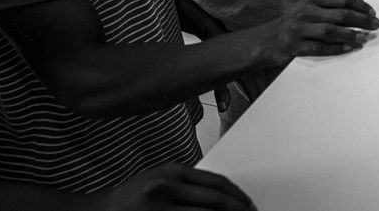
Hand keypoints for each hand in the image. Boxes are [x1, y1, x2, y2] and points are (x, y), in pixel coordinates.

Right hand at [95, 163, 254, 209]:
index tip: (248, 203)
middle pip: (215, 200)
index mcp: (171, 172)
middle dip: (238, 209)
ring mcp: (160, 209)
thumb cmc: (131, 197)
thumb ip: (188, 184)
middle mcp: (167, 188)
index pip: (216, 182)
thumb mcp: (160, 179)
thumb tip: (222, 195)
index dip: (237, 195)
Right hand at [259, 0, 378, 66]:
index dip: (360, 6)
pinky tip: (348, 48)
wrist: (265, 40)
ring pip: (331, 31)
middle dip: (361, 20)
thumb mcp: (310, 8)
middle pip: (340, 14)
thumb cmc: (293, 23)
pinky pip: (319, 48)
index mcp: (312, 0)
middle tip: (375, 25)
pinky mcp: (295, 46)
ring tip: (365, 38)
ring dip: (351, 35)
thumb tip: (359, 2)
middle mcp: (306, 12)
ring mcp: (300, 29)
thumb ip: (332, 4)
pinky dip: (335, 48)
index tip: (372, 12)